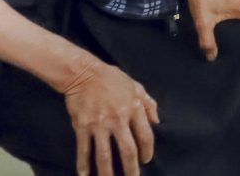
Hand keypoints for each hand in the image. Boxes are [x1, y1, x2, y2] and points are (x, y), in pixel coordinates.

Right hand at [61, 59, 157, 175]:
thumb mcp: (136, 86)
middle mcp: (118, 118)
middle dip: (131, 168)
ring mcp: (99, 124)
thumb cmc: (112, 79)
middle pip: (128, 150)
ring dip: (107, 172)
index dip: (148, 151)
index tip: (146, 160)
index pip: (146, 136)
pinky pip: (84, 150)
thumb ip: (149, 104)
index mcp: (134, 108)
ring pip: (105, 155)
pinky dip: (83, 165)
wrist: (84, 73)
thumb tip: (157, 121)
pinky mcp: (82, 127)